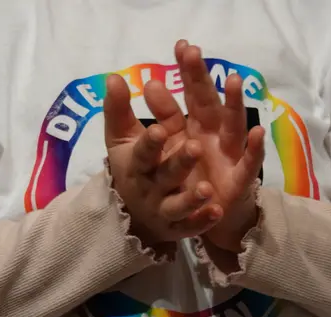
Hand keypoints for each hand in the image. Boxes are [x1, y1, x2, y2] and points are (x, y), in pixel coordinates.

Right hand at [104, 74, 222, 245]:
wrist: (133, 214)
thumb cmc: (133, 167)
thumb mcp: (122, 140)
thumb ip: (119, 111)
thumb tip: (113, 76)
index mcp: (138, 163)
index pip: (143, 151)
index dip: (150, 143)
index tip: (159, 129)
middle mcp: (152, 186)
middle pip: (166, 175)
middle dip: (179, 162)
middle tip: (196, 148)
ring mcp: (167, 208)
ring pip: (179, 205)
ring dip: (192, 198)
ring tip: (206, 189)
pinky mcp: (179, 227)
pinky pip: (192, 226)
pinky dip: (203, 221)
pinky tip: (217, 212)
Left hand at [174, 41, 265, 251]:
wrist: (200, 216)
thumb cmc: (185, 176)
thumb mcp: (164, 148)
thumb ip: (157, 118)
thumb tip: (147, 82)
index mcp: (194, 125)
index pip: (190, 94)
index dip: (187, 71)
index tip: (181, 46)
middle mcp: (213, 134)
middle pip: (208, 103)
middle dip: (202, 78)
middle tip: (194, 52)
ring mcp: (228, 155)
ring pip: (232, 127)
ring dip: (234, 105)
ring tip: (233, 80)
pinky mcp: (238, 180)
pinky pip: (248, 165)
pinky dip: (254, 150)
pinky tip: (258, 133)